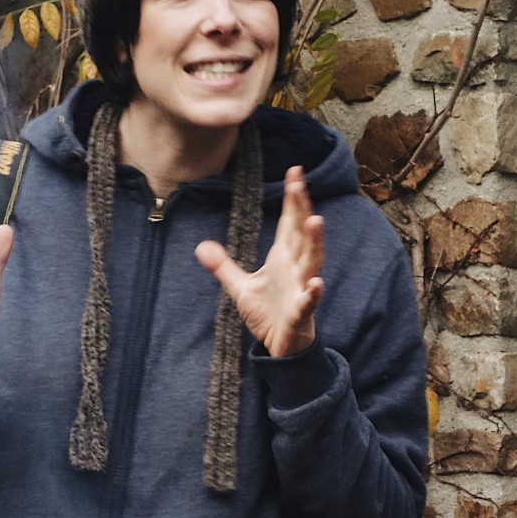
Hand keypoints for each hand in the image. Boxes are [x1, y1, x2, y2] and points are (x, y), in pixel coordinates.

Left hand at [196, 165, 324, 357]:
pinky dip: (312, 292)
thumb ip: (223, 265)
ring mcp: (301, 288)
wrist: (280, 346)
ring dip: (315, 242)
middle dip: (301, 210)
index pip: (290, 222)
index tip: (295, 171)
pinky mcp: (300, 311)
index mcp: (284, 257)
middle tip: (299, 184)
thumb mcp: (239, 287)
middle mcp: (296, 268)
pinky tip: (315, 283)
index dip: (293, 198)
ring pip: (311, 261)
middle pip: (301, 234)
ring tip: (316, 221)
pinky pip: (308, 300)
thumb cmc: (268, 313)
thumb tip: (200, 246)